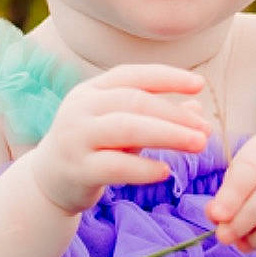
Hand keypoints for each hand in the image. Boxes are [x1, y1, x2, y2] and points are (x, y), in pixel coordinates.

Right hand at [30, 63, 209, 214]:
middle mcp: (81, 108)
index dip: (167, 77)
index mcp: (92, 90)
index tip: (199, 84)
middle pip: (135, 102)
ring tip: (199, 145)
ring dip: (168, 135)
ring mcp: (76, 138)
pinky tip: (166, 171)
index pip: (132, 75)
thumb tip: (197, 109)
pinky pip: (116, 166)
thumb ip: (156, 116)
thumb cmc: (93, 147)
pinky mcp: (78, 169)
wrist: (49, 180)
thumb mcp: (123, 126)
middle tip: (206, 130)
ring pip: (127, 129)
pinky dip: (144, 168)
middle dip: (175, 114)